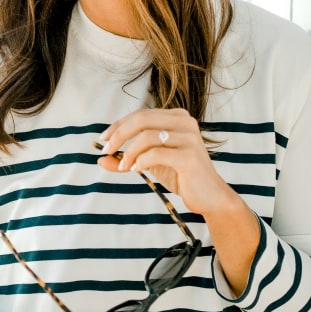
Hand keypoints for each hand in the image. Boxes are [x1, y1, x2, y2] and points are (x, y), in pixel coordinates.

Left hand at [98, 108, 261, 295]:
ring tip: (123, 166)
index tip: (103, 140)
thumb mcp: (150, 164)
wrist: (210, 197)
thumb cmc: (182, 176)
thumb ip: (127, 159)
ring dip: (129, 151)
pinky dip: (141, 161)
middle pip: (142, 119)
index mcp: (177, 117)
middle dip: (119, 134)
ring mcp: (189, 137)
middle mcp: (185, 122)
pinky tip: (136, 169)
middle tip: (106, 150)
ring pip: (147, 136)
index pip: (141, 114)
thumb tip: (101, 160)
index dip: (118, 125)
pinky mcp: (189, 156)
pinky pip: (156, 153)